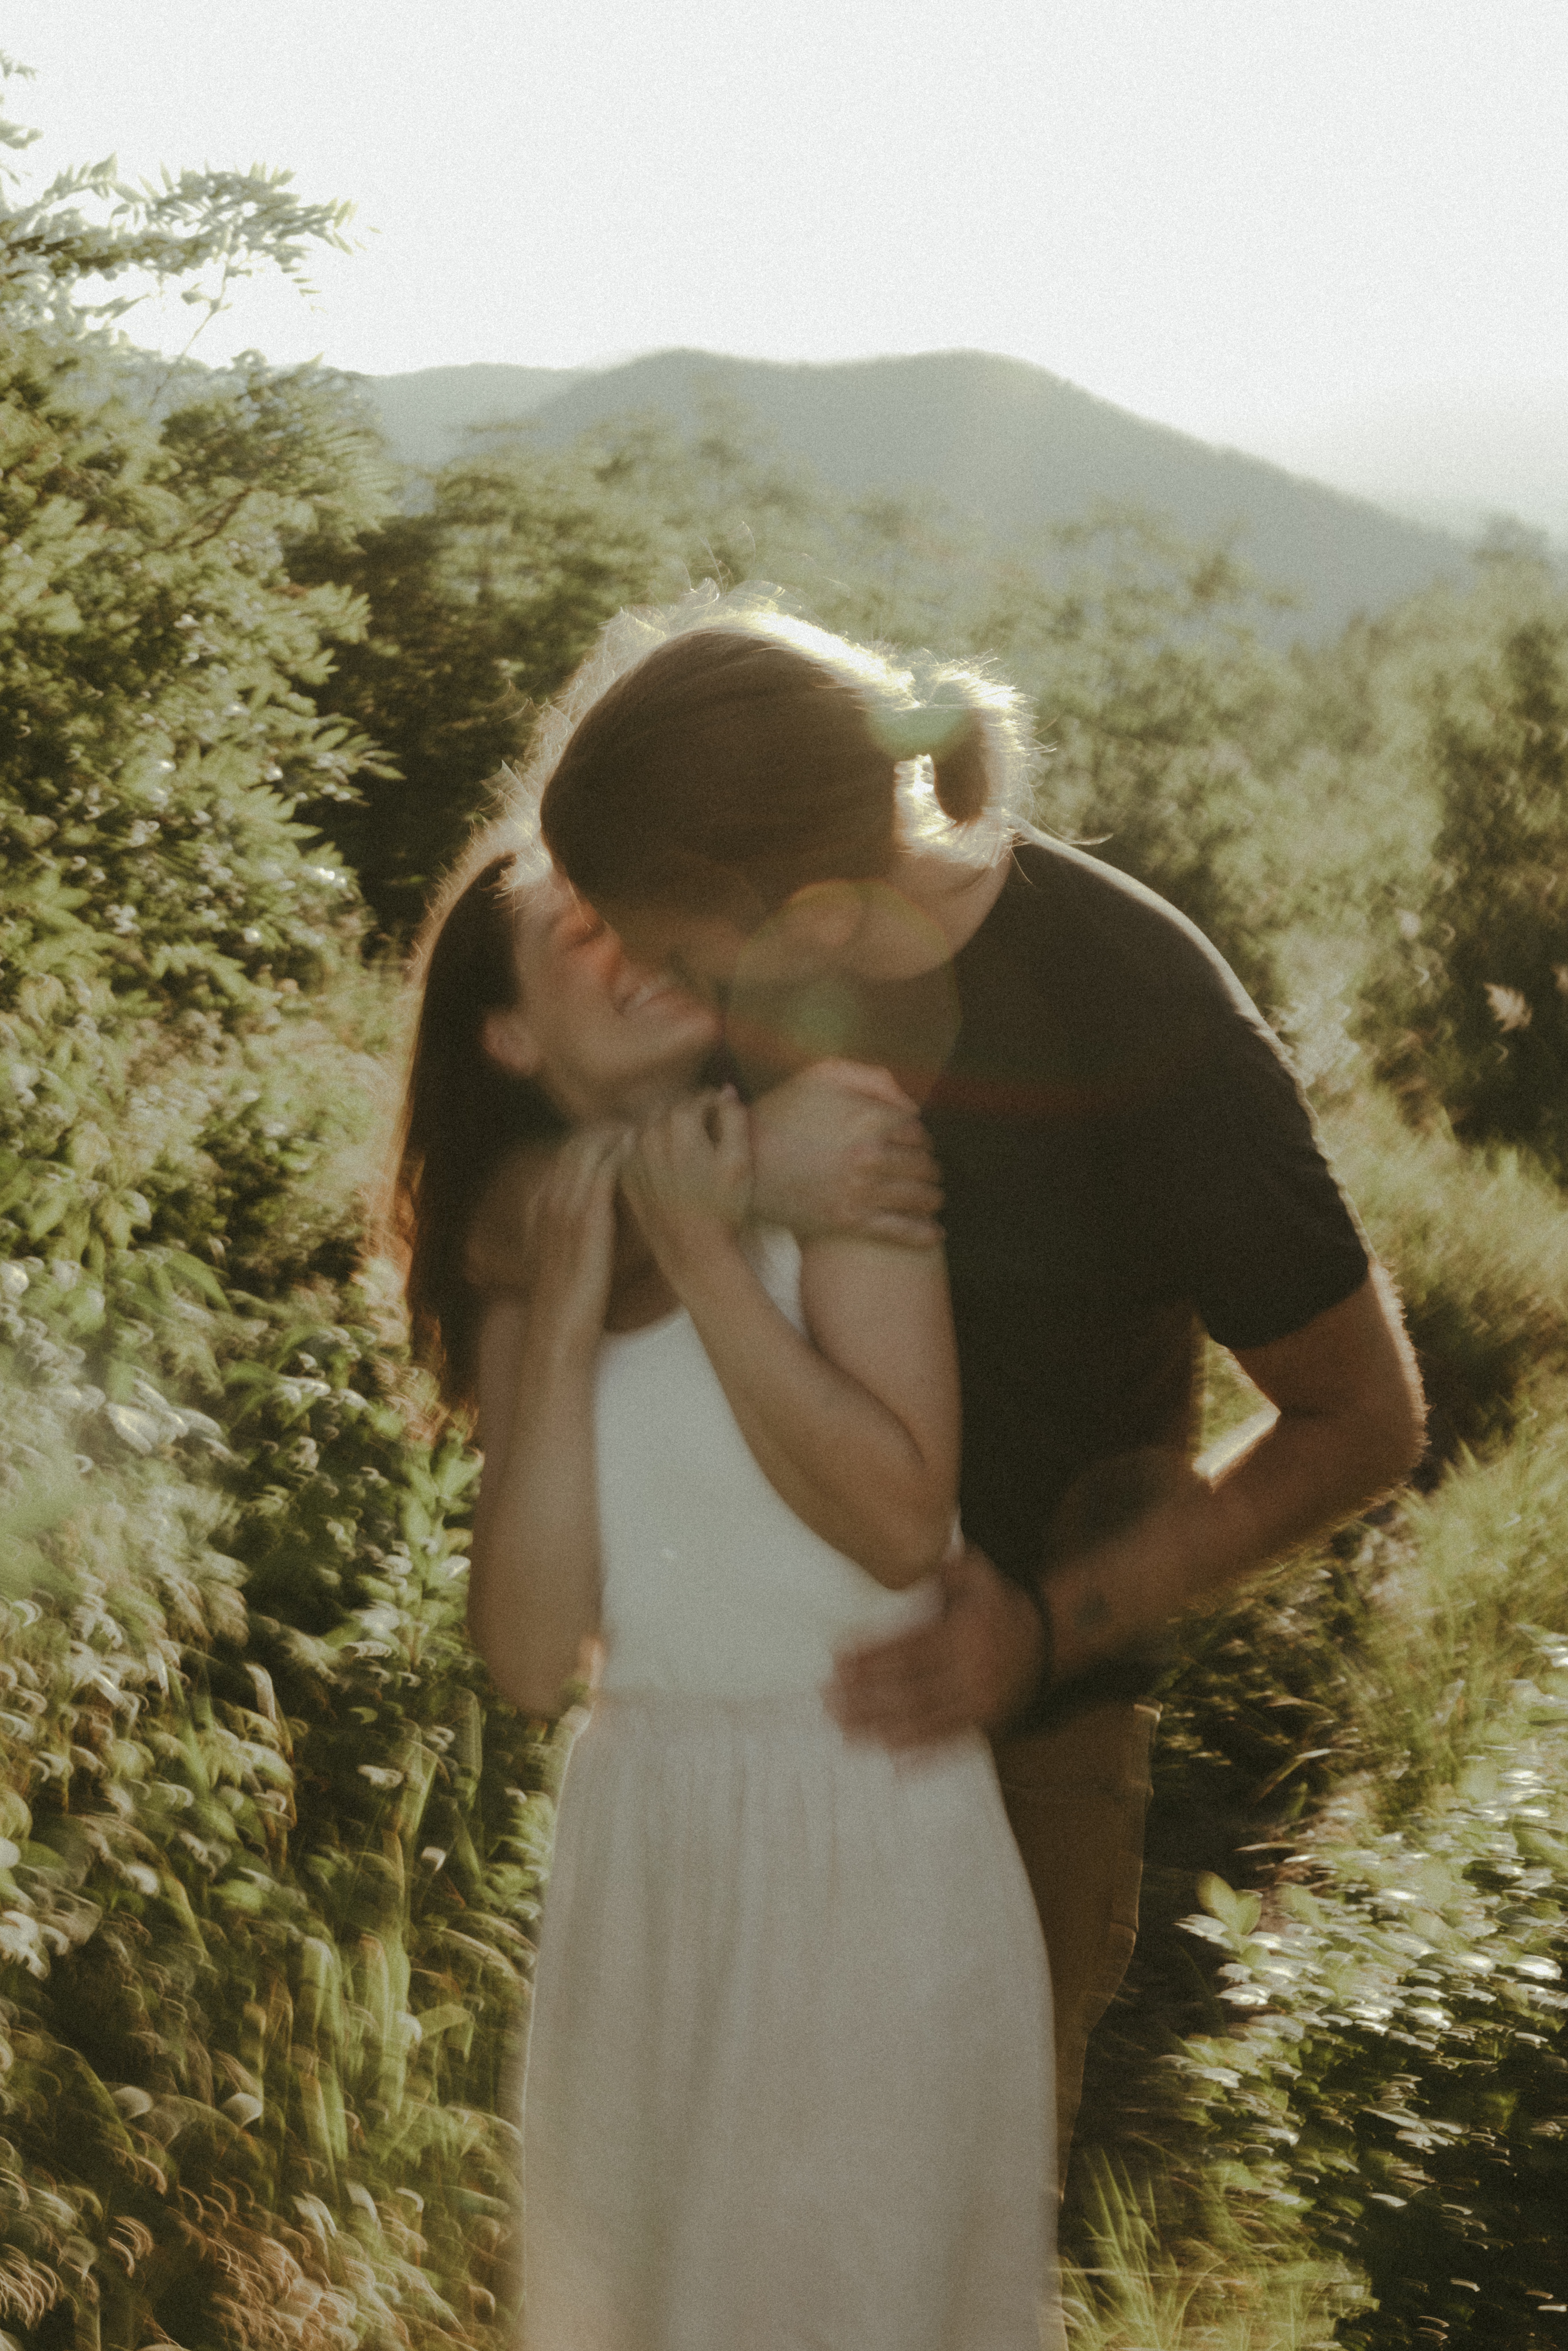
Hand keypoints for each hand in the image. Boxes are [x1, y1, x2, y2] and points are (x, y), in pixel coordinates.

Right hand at [521, 1125, 626, 1351]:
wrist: (558, 1327)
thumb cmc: (570, 1298)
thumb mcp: (567, 1254)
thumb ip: (578, 1229)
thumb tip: (601, 1215)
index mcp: (545, 1204)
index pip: (569, 1153)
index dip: (596, 1139)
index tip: (623, 1132)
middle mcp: (552, 1198)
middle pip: (578, 1141)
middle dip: (608, 1127)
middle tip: (642, 1121)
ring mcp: (566, 1205)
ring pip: (590, 1147)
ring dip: (618, 1133)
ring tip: (649, 1127)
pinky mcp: (585, 1217)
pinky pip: (603, 1169)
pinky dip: (622, 1153)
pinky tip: (644, 1148)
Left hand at [621, 1089, 751, 1283]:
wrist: (693, 1251)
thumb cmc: (723, 1207)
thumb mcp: (740, 1160)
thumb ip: (734, 1118)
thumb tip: (725, 1091)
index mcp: (679, 1125)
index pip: (698, 1099)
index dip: (715, 1106)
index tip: (724, 1116)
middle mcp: (650, 1135)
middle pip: (673, 1110)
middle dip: (691, 1116)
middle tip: (709, 1133)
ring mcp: (634, 1156)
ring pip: (653, 1128)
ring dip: (669, 1132)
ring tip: (689, 1150)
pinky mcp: (627, 1177)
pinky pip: (637, 1151)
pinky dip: (651, 1151)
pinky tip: (668, 1167)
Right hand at [749, 1060, 942, 1246]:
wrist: (743, 1161)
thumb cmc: (780, 1113)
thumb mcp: (821, 1075)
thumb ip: (871, 1078)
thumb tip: (911, 1104)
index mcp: (868, 1117)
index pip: (917, 1130)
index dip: (921, 1138)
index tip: (918, 1145)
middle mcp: (871, 1154)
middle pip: (923, 1164)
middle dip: (930, 1169)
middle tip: (929, 1174)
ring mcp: (862, 1190)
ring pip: (918, 1197)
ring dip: (932, 1198)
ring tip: (932, 1199)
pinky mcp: (849, 1220)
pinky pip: (900, 1230)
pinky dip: (923, 1233)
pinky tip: (936, 1233)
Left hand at [826, 1542, 1047, 1746]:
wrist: (1047, 1642)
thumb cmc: (1002, 1606)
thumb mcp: (981, 1577)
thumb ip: (951, 1567)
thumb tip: (918, 1556)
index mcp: (963, 1637)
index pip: (909, 1649)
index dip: (872, 1657)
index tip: (838, 1660)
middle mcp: (970, 1674)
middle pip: (909, 1690)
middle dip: (866, 1696)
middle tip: (828, 1699)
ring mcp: (978, 1704)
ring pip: (924, 1721)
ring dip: (881, 1728)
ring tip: (843, 1730)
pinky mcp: (984, 1724)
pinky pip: (950, 1743)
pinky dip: (922, 1756)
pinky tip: (894, 1765)